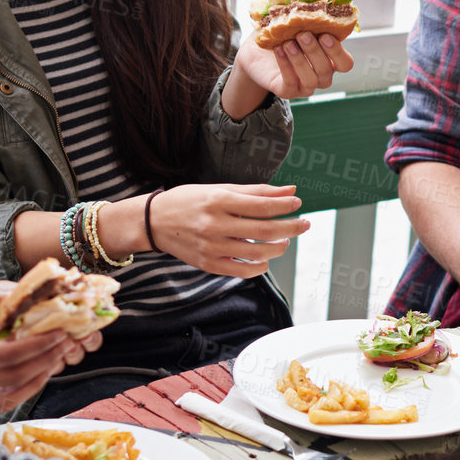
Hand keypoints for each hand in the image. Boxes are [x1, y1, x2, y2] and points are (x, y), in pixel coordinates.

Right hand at [0, 284, 99, 412]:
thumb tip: (16, 293)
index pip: (6, 355)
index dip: (36, 345)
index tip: (60, 332)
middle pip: (14, 376)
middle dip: (45, 359)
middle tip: (68, 341)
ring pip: (9, 390)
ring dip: (37, 374)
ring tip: (58, 355)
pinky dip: (20, 388)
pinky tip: (35, 373)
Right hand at [150, 183, 307, 277]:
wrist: (154, 221)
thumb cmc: (189, 200)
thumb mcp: (219, 188)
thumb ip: (255, 191)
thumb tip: (289, 191)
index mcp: (218, 201)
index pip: (261, 205)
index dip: (285, 206)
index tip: (298, 203)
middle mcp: (215, 224)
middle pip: (264, 230)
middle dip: (290, 228)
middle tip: (305, 224)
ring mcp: (211, 247)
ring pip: (256, 253)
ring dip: (278, 248)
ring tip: (285, 241)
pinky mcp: (208, 264)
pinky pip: (241, 271)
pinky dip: (259, 267)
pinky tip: (265, 258)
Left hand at [234, 31, 354, 99]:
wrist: (256, 49)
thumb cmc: (281, 33)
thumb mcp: (293, 20)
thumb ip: (306, 11)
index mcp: (329, 58)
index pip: (345, 64)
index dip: (338, 52)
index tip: (325, 34)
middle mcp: (321, 75)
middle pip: (327, 71)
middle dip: (315, 52)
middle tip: (303, 34)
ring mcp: (305, 86)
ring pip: (311, 80)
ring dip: (300, 60)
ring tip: (288, 42)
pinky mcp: (288, 91)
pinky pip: (291, 83)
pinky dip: (286, 66)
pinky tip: (279, 50)